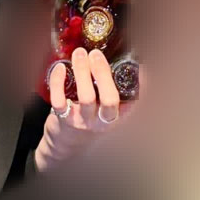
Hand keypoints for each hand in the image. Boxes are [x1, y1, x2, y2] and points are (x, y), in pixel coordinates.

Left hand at [34, 48, 134, 170]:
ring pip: (86, 97)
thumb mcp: (105, 111)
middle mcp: (103, 122)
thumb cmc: (88, 120)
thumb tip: (128, 66)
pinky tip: (60, 68)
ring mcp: (83, 121)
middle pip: (109, 99)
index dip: (141, 86)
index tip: (141, 68)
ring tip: (80, 54)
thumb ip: (114, 93)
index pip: (134, 102)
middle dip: (103, 73)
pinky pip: (60, 100)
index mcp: (117, 117)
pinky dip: (58, 82)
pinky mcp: (63, 119)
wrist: (65, 146)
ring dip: (82, 72)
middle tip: (96, 54)